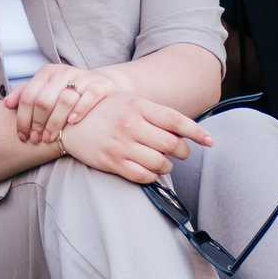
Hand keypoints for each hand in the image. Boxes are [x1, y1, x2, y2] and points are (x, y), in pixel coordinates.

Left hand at [4, 62, 126, 146]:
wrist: (100, 85)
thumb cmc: (65, 93)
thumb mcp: (45, 90)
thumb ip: (25, 95)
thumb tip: (6, 104)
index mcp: (47, 73)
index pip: (28, 97)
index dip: (22, 119)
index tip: (22, 136)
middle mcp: (63, 72)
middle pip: (44, 100)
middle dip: (37, 123)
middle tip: (36, 140)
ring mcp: (83, 78)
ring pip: (64, 100)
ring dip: (54, 122)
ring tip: (50, 138)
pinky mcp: (100, 85)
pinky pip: (89, 97)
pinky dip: (80, 110)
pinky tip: (72, 123)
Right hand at [58, 92, 213, 184]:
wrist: (68, 123)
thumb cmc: (105, 111)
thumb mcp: (129, 102)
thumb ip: (154, 114)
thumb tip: (183, 131)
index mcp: (138, 106)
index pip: (176, 121)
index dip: (197, 132)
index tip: (209, 141)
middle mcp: (130, 125)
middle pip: (171, 144)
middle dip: (182, 151)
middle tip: (180, 151)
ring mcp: (121, 145)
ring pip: (160, 163)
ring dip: (168, 165)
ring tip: (164, 161)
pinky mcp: (112, 162)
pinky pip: (143, 176)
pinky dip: (153, 176)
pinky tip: (150, 170)